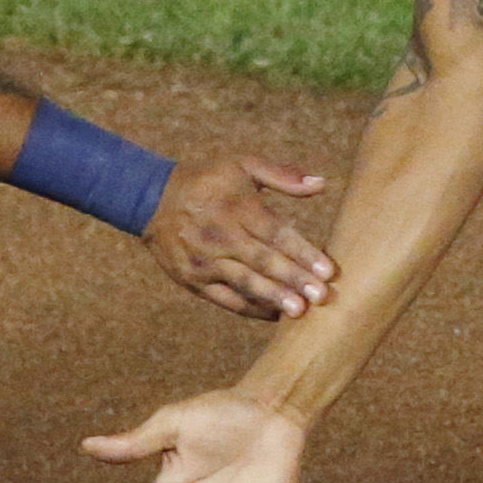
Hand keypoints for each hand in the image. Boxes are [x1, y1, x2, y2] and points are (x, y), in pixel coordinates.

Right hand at [146, 155, 335, 318]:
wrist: (153, 200)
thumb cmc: (208, 182)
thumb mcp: (242, 167)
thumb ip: (282, 175)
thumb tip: (321, 184)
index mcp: (236, 208)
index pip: (275, 233)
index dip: (302, 252)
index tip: (329, 270)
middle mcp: (221, 236)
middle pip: (263, 260)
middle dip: (293, 279)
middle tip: (321, 296)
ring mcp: (205, 261)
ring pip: (244, 283)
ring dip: (272, 297)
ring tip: (298, 312)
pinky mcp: (193, 280)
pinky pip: (225, 298)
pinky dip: (250, 309)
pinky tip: (274, 315)